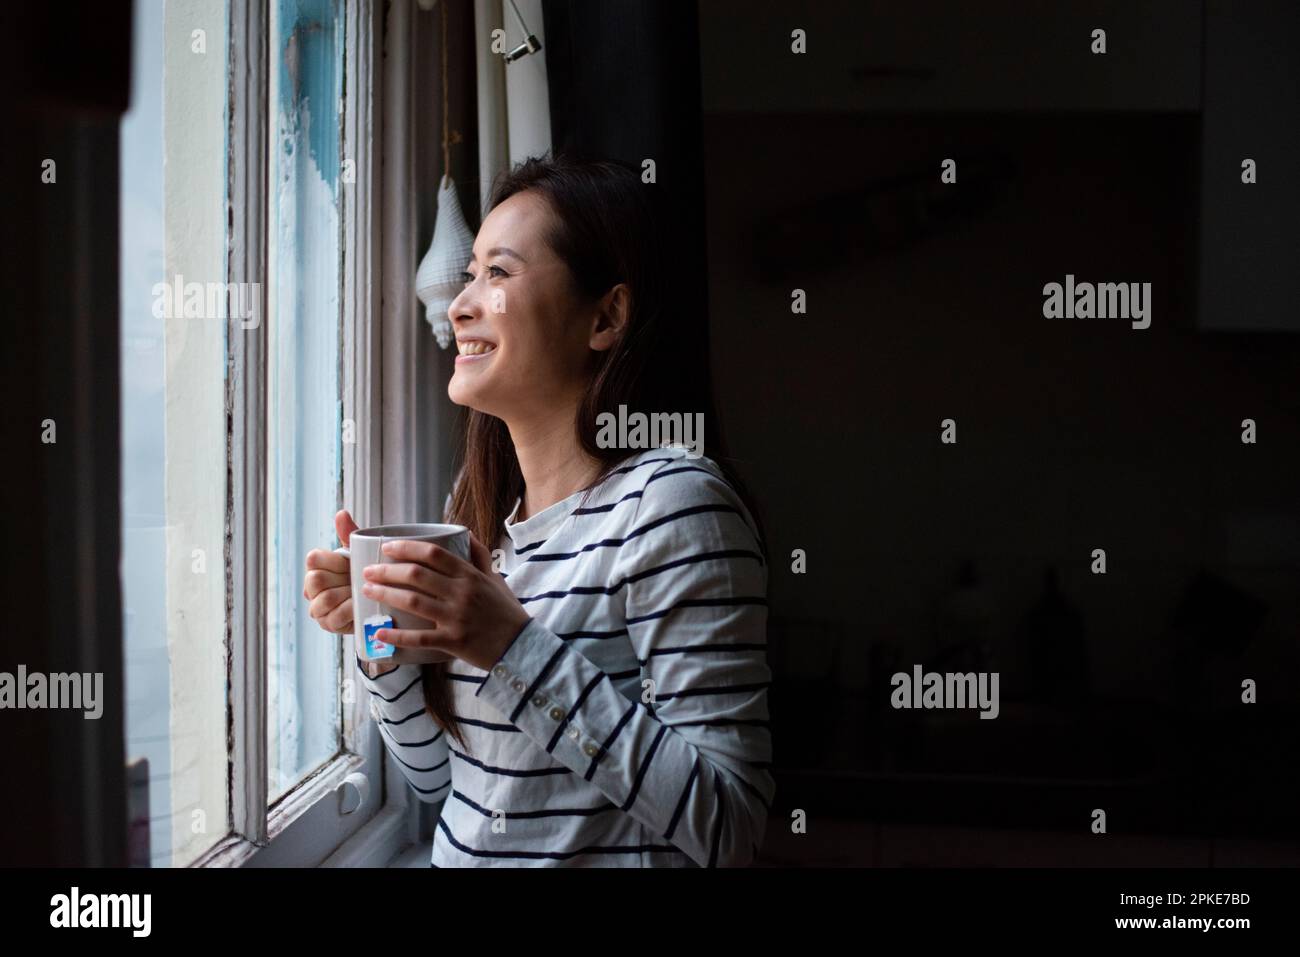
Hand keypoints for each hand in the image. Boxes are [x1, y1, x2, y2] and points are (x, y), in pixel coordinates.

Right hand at [304, 510, 359, 634]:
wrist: (381, 602)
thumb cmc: (365, 573)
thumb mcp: (359, 553)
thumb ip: (349, 533)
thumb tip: (341, 513)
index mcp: (317, 567)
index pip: (313, 558)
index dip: (333, 560)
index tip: (349, 562)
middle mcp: (311, 588)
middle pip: (315, 579)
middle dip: (340, 579)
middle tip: (358, 578)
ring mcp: (318, 608)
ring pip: (324, 598)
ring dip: (346, 595)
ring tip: (362, 591)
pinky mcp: (329, 625)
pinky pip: (335, 616)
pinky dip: (350, 609)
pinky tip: (362, 604)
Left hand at [358, 533, 530, 671]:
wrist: (521, 646)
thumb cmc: (506, 610)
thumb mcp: (496, 578)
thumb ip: (479, 555)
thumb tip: (465, 532)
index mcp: (470, 575)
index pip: (433, 554)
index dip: (406, 548)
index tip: (387, 547)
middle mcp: (462, 593)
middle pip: (416, 575)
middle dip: (386, 570)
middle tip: (368, 571)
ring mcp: (456, 618)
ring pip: (412, 602)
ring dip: (385, 595)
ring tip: (367, 591)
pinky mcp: (453, 642)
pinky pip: (419, 638)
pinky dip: (396, 635)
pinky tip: (378, 631)